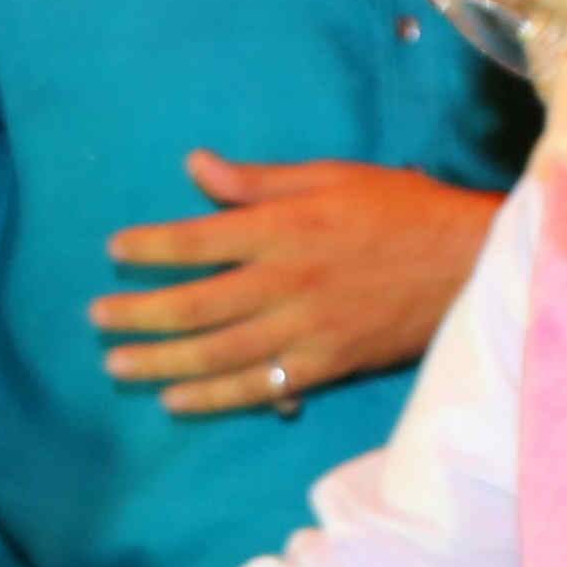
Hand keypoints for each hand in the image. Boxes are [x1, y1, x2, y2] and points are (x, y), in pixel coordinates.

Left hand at [93, 153, 499, 416]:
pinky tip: (176, 400)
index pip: (198, 239)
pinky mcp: (326, 365)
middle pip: (197, 305)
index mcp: (286, 228)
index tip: (114, 249)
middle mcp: (288, 282)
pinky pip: (258, 387)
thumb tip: (196, 166)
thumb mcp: (331, 177)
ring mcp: (306, 330)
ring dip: (161, 361)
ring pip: (218, 353)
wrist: (470, 263)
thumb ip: (259, 181)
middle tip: (96, 316)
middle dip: (140, 312)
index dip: (150, 247)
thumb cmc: (403, 210)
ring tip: (118, 363)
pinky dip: (213, 396)